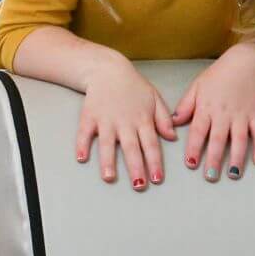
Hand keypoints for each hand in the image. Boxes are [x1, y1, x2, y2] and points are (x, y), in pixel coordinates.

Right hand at [74, 58, 175, 191]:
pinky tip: (81, 158)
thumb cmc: (133, 86)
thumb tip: (172, 137)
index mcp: (143, 119)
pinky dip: (82, 145)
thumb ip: (164, 119)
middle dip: (136, 168)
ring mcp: (106, 120)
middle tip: (139, 186)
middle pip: (131, 148)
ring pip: (107, 143)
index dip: (154, 162)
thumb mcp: (155, 98)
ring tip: (109, 178)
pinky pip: (84, 133)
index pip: (151, 145)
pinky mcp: (89, 117)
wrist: (108, 69)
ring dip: (108, 161)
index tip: (157, 179)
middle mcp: (125, 122)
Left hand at [173, 46, 254, 180]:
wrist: (244, 64)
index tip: (191, 163)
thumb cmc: (217, 77)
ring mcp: (242, 115)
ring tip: (233, 175)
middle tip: (210, 177)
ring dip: (236, 157)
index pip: (198, 130)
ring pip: (240, 139)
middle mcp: (224, 114)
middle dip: (214, 159)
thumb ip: (185, 106)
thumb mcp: (196, 87)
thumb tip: (173, 123)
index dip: (194, 147)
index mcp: (207, 108)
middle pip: (218, 139)